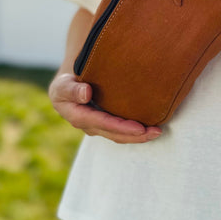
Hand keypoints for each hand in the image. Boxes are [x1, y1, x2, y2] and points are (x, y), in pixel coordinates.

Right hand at [48, 73, 162, 143]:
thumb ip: (71, 89)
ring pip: (119, 135)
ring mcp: (97, 127)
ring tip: (157, 131)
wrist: (67, 86)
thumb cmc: (66, 83)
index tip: (140, 128)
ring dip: (138, 136)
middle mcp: (88, 126)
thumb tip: (86, 93)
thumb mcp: (63, 84)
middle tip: (156, 132)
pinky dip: (134, 131)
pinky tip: (149, 127)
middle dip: (135, 136)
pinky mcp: (104, 124)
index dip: (121, 127)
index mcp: (77, 116)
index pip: (102, 123)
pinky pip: (120, 130)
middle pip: (114, 134)